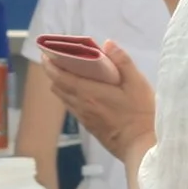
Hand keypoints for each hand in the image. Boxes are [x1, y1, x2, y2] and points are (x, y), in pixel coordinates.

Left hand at [47, 41, 155, 164]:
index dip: (50, 64)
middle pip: (57, 86)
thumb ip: (122, 62)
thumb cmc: (141, 113)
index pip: (60, 76)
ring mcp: (83, 117)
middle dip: (53, 72)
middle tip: (56, 59)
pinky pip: (72, 107)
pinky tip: (80, 91)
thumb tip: (107, 43)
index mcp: (89, 92)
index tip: (46, 53)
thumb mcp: (137, 83)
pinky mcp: (89, 126)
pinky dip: (69, 95)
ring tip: (66, 72)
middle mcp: (81, 105)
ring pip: (63, 98)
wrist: (141, 146)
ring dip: (60, 84)